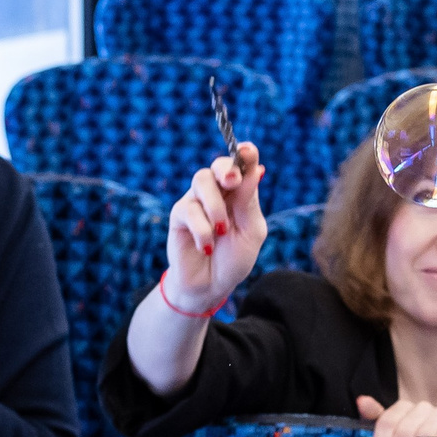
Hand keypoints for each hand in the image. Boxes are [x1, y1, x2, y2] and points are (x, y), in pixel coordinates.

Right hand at [162, 144, 267, 314]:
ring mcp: (197, 202)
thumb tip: (257, 169)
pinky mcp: (179, 215)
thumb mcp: (251, 232)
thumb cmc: (234, 259)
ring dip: (214, 206)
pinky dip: (202, 230)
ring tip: (221, 231)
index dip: (245, 154)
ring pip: (201, 181)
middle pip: (217, 166)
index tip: (248, 150)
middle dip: (226, 169)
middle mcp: (218, 193)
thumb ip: (249, 202)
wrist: (211, 286)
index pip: (241, 165)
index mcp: (239, 193)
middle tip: (232, 182)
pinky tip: (207, 247)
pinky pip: (189, 210)